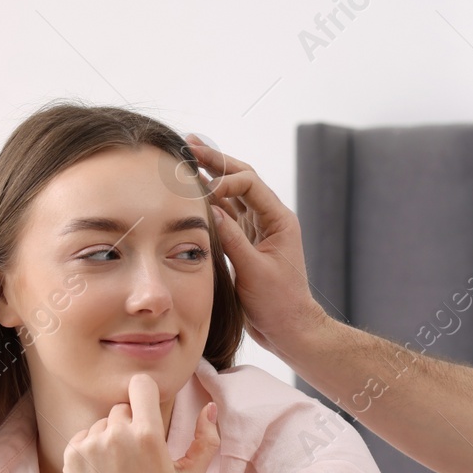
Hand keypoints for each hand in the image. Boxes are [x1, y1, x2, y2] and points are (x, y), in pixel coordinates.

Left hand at [62, 373, 219, 472]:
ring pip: (102, 423)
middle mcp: (117, 435)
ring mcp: (91, 445)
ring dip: (110, 438)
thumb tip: (209, 407)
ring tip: (119, 469)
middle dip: (130, 424)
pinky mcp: (72, 456)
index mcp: (148, 436)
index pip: (141, 384)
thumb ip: (207, 440)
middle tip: (136, 456)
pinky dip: (91, 450)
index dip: (146, 393)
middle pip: (122, 408)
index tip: (147, 408)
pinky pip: (83, 437)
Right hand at [187, 136, 328, 354]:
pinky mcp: (245, 242)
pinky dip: (208, 203)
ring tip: (184, 158)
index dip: (225, 179)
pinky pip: (225, 215)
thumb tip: (210, 210)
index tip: (203, 192)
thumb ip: (233, 240)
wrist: (288, 328)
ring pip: (231, 195)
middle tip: (188, 143)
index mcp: (279, 220)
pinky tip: (190, 192)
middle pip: (241, 179)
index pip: (250, 183)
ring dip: (209, 177)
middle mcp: (269, 219)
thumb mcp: (254, 271)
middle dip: (215, 161)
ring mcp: (257, 229)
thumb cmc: (279, 303)